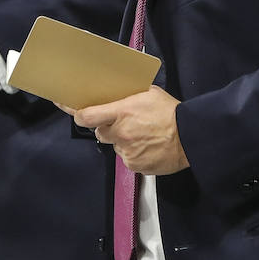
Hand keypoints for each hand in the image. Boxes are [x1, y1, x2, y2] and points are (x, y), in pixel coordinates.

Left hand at [73, 86, 188, 175]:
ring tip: (143, 136)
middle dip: (108, 128)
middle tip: (125, 124)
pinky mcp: (134, 166)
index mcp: (121, 112)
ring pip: (115, 147)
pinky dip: (134, 154)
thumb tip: (116, 95)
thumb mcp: (148, 93)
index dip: (75, 113)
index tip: (68, 108)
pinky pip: (127, 159)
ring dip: (123, 142)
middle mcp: (120, 133)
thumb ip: (128, 96)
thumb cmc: (171, 112)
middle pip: (100, 133)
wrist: (191, 136)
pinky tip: (148, 147)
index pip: (86, 117)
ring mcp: (127, 151)